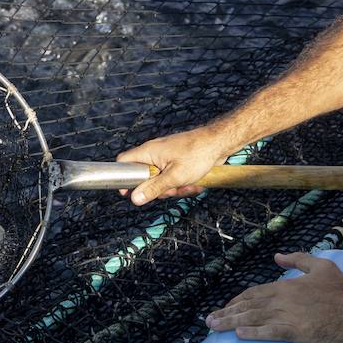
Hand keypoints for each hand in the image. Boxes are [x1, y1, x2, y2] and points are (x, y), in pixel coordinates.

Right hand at [115, 125, 234, 204]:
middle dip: (157, 189)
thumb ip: (153, 188)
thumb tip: (134, 199)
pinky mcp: (177, 162)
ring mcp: (166, 158)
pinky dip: (182, 183)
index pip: (123, 162)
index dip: (123, 178)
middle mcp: (154, 153)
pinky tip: (195, 184)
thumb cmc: (197, 154)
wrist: (219, 143)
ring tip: (188, 186)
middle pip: (144, 177)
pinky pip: (173, 178)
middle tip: (170, 190)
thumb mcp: (174, 177)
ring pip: (161, 180)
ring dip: (173, 188)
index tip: (129, 193)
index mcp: (148, 152)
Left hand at [204, 252, 342, 342]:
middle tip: (209, 321)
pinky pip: (270, 333)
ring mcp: (288, 316)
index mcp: (285, 286)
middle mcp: (282, 299)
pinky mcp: (297, 332)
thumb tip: (277, 256)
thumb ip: (297, 259)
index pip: (253, 293)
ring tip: (214, 328)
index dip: (237, 301)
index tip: (226, 308)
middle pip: (247, 306)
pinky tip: (239, 336)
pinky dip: (253, 333)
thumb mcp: (320, 265)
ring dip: (231, 323)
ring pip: (253, 319)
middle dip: (226, 313)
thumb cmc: (342, 289)